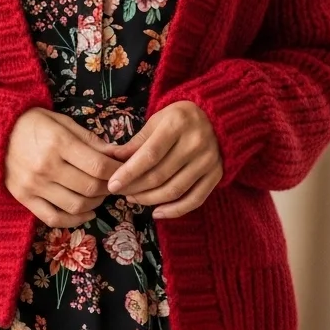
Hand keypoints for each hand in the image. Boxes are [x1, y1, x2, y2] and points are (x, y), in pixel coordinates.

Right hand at [5, 107, 124, 227]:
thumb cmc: (32, 123)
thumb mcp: (62, 121)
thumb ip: (89, 139)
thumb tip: (116, 154)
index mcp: (58, 143)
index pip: (97, 165)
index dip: (116, 171)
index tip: (124, 170)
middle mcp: (47, 166)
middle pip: (89, 187)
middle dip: (109, 187)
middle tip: (114, 183)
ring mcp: (34, 185)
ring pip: (76, 205)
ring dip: (95, 203)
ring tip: (100, 194)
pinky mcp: (24, 199)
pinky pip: (54, 218)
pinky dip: (75, 220)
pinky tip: (86, 212)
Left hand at [106, 100, 223, 218]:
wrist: (215, 117)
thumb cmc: (179, 118)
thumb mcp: (157, 120)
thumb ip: (137, 142)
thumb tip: (113, 160)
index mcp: (177, 124)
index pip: (150, 155)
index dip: (130, 172)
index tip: (113, 184)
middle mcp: (195, 143)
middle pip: (160, 175)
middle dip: (135, 188)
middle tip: (119, 192)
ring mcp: (208, 161)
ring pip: (174, 190)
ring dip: (149, 199)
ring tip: (133, 198)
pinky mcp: (216, 174)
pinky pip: (194, 200)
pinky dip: (174, 211)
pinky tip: (157, 212)